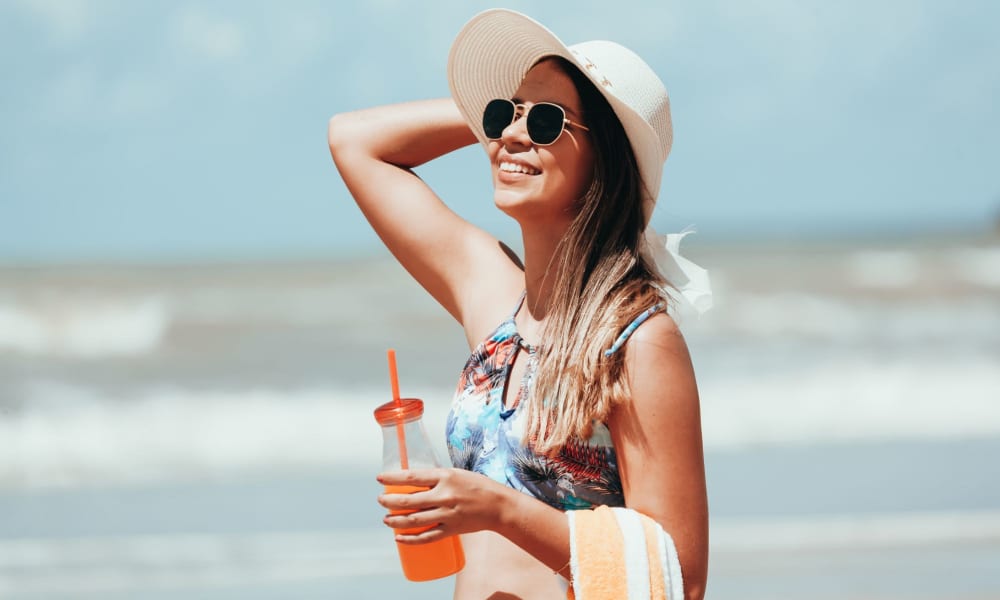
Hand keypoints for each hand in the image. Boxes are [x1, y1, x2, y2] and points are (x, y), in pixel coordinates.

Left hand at [376, 467, 511, 544]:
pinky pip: (426, 537)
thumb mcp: (456, 473)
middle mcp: (444, 495)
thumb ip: (436, 478)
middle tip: (380, 501)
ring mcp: (447, 514)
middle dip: (389, 502)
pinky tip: (399, 538)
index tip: (379, 479)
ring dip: (395, 521)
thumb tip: (413, 480)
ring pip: (413, 520)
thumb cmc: (477, 486)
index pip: (411, 477)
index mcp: (445, 477)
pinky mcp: (451, 529)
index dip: (392, 478)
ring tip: (386, 519)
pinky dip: (410, 539)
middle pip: (408, 500)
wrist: (498, 506)